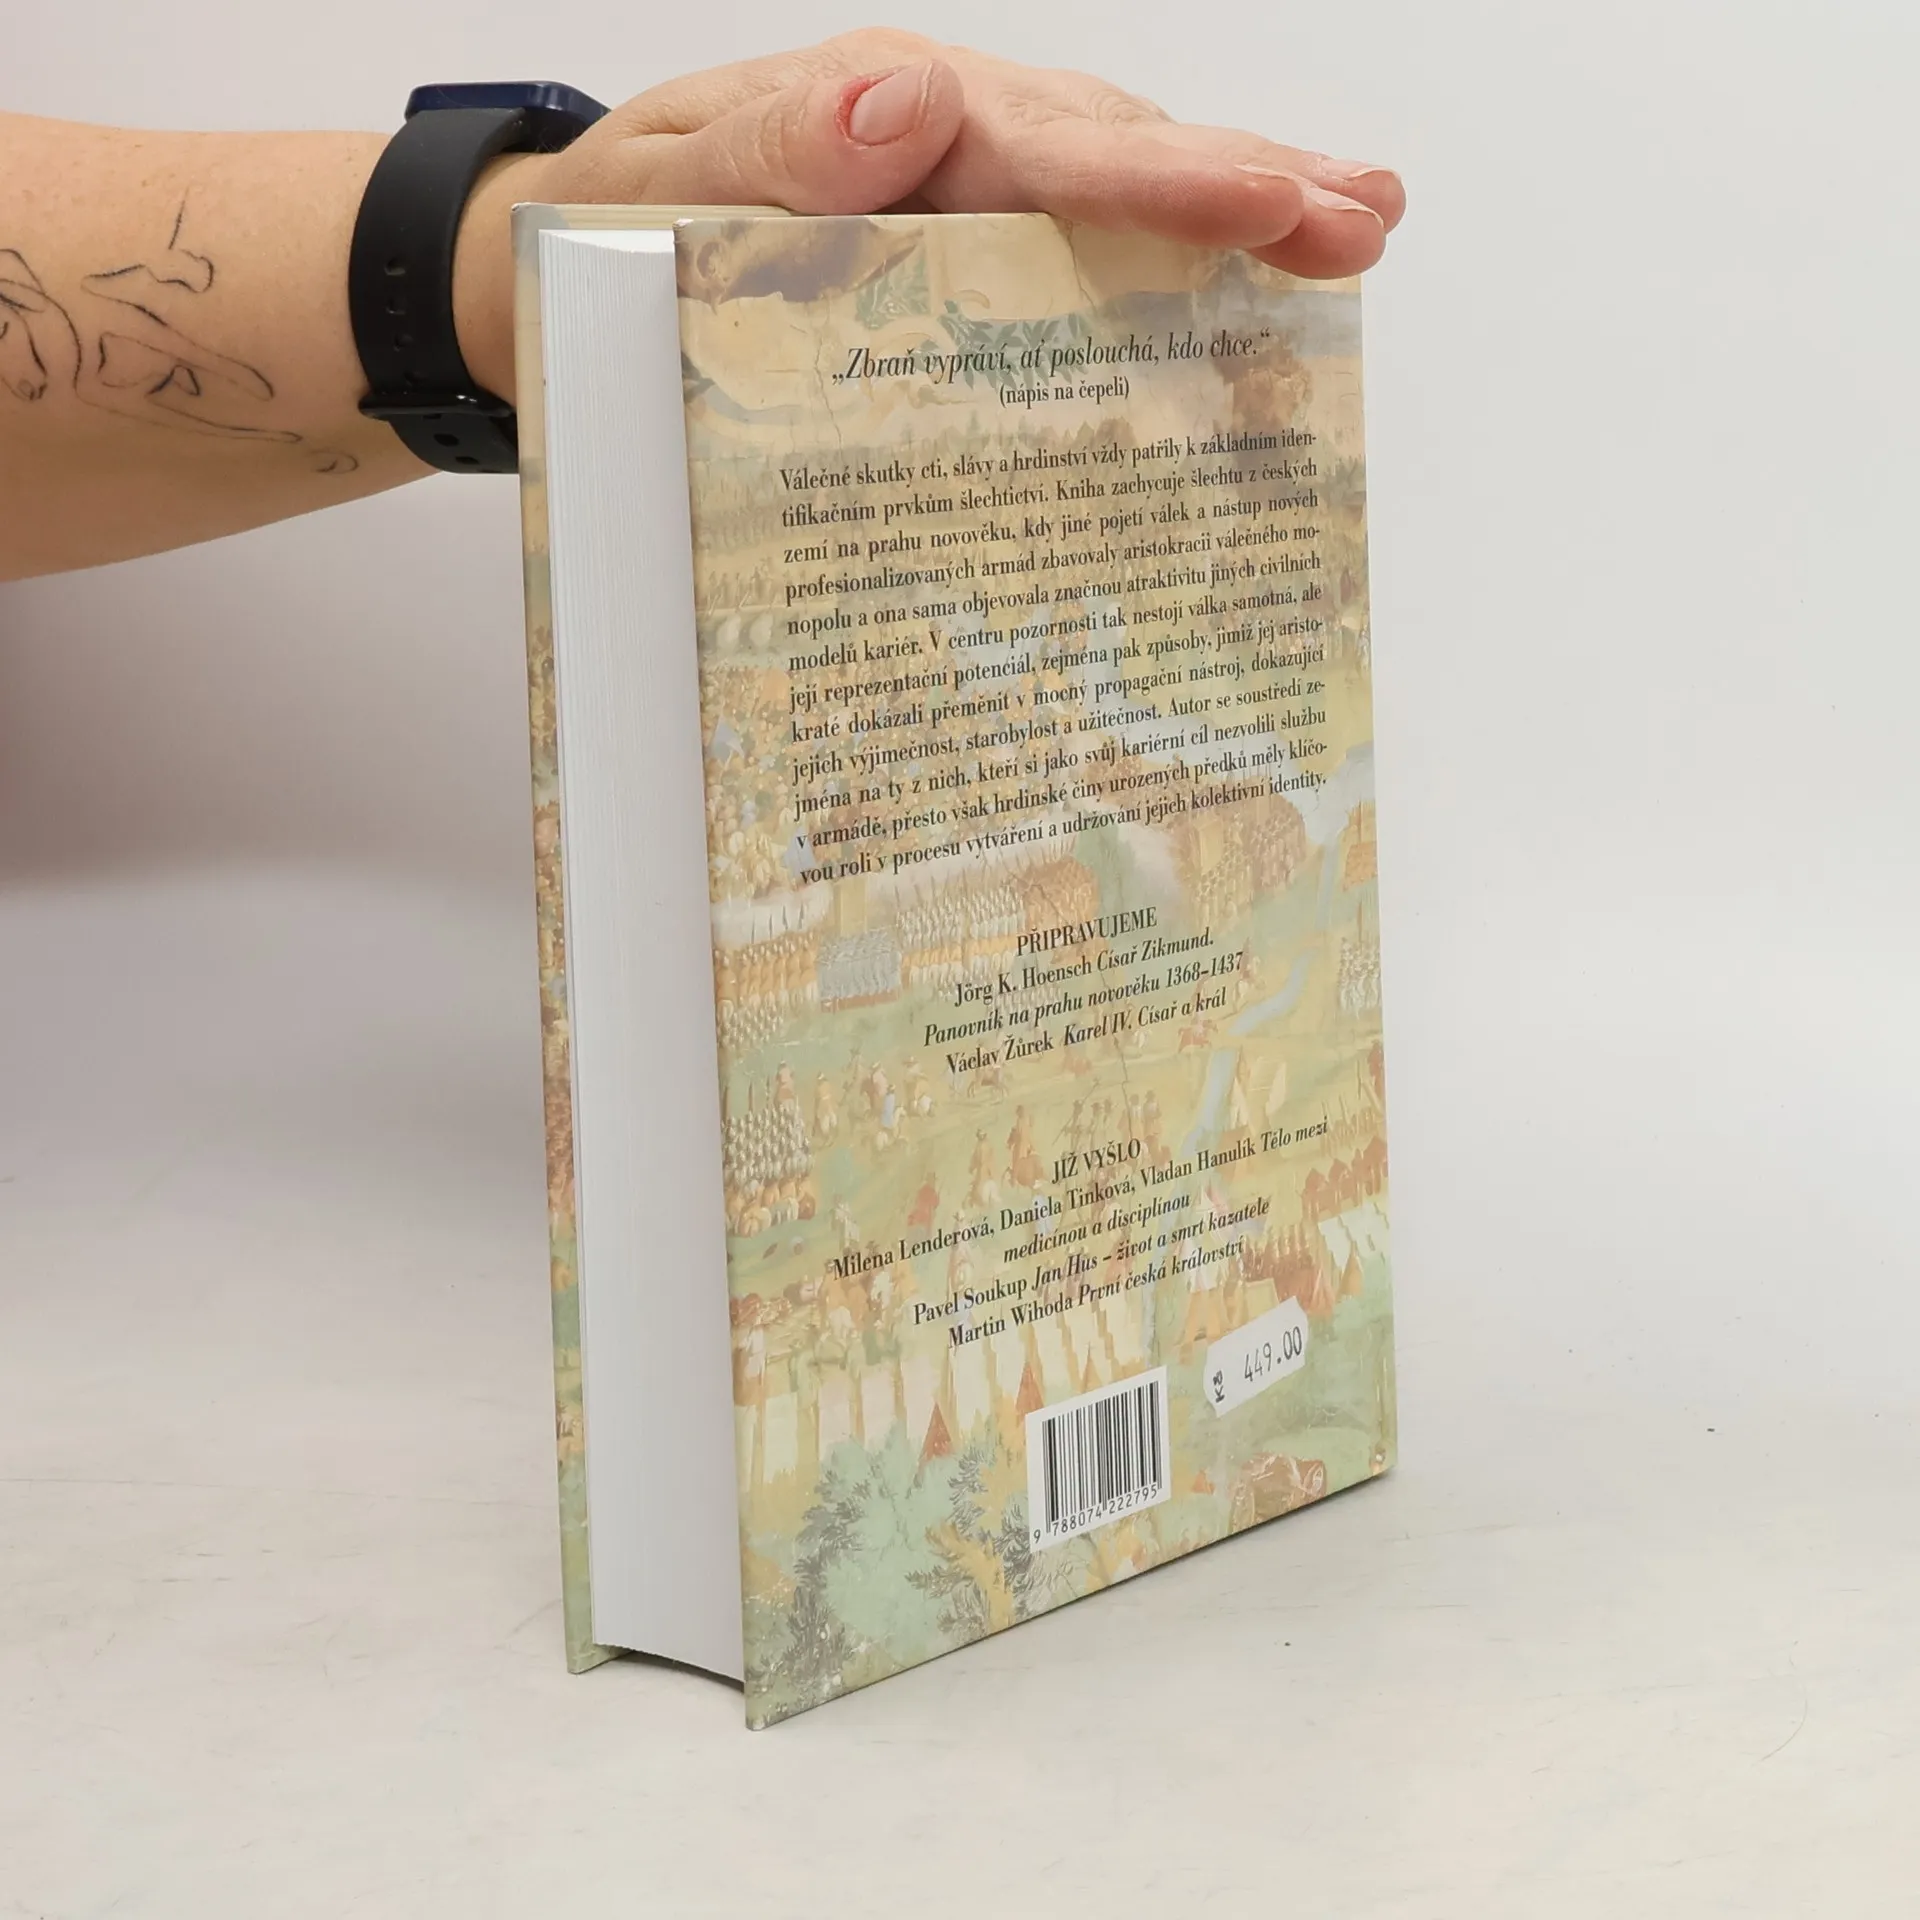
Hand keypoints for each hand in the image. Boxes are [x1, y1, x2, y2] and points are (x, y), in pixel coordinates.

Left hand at [454, 28, 1404, 399]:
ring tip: (1353, 234)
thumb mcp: (657, 190)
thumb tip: (904, 101)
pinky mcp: (958, 263)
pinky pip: (1071, 259)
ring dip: (1236, 221)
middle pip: (1108, 159)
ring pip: (1112, 199)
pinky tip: (1244, 291)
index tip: (1262, 202)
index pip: (1041, 146)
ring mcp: (959, 203)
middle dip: (1241, 189)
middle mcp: (941, 148)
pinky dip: (1164, 271)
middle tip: (1361, 221)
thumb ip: (768, 153)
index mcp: (881, 122)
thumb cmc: (611, 233)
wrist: (559, 271)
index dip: (1159, 178)